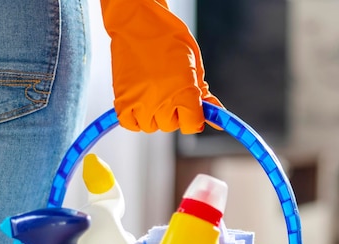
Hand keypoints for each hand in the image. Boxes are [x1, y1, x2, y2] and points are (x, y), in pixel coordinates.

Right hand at [100, 0, 222, 133]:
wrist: (138, 22)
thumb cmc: (168, 38)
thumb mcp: (194, 65)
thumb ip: (203, 93)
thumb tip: (217, 114)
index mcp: (184, 93)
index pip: (192, 126)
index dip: (193, 118)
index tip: (190, 110)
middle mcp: (162, 102)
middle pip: (171, 126)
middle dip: (173, 114)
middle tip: (169, 94)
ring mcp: (140, 102)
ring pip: (151, 126)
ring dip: (154, 116)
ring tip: (154, 95)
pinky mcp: (122, 100)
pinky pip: (130, 123)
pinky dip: (134, 118)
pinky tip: (140, 104)